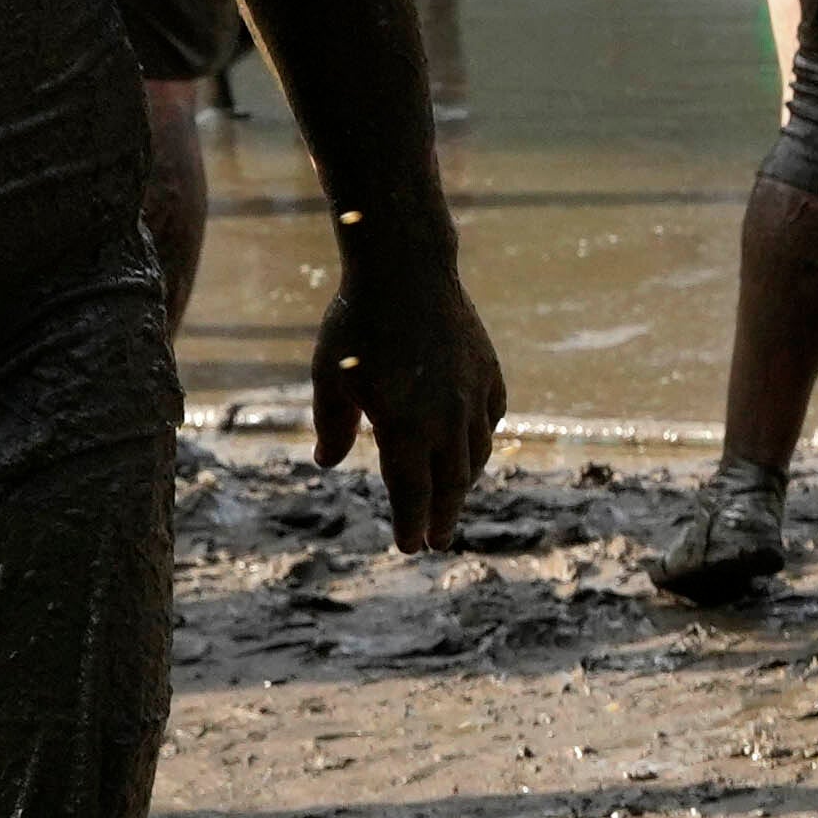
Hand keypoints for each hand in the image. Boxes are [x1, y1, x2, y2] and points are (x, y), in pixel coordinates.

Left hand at [312, 256, 506, 552]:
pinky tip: (471, 443)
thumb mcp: (329, 378)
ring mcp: (472, 396)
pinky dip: (481, 438)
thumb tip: (327, 462)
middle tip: (437, 542)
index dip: (410, 523)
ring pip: (475, 454)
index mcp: (404, 428)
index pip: (410, 492)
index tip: (409, 547)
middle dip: (442, 517)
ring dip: (463, 482)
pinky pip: (490, 418)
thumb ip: (332, 425)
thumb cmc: (356, 323)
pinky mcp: (487, 373)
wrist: (405, 270)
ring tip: (452, 497)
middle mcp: (446, 420)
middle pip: (450, 485)